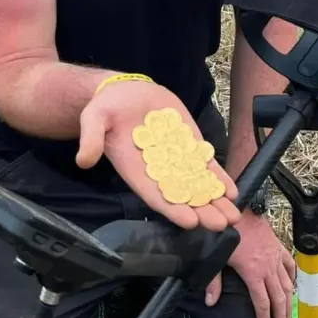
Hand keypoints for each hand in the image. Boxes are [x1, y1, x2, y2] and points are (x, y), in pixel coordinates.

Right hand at [76, 80, 240, 232]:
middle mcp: (157, 170)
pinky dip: (219, 178)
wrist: (125, 92)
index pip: (155, 194)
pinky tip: (232, 192)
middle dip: (202, 210)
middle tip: (221, 225)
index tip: (190, 221)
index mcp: (134, 170)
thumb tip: (83, 160)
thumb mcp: (94, 118)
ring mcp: (176, 158)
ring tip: (233, 216)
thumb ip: (91, 138)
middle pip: (182, 195)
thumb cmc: (106, 108)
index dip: (172, 208)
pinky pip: (205, 165)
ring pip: (198, 184)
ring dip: (215, 200)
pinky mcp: (188, 145)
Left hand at [205, 211, 294, 317]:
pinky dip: (293, 277)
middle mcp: (268, 268)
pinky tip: (292, 286)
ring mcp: (276, 257)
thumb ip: (213, 282)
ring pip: (288, 285)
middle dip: (281, 317)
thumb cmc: (226, 233)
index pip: (262, 302)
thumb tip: (210, 302)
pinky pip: (289, 265)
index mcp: (253, 273)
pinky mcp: (278, 247)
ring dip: (289, 302)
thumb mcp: (217, 258)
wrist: (240, 209)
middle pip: (279, 298)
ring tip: (289, 316)